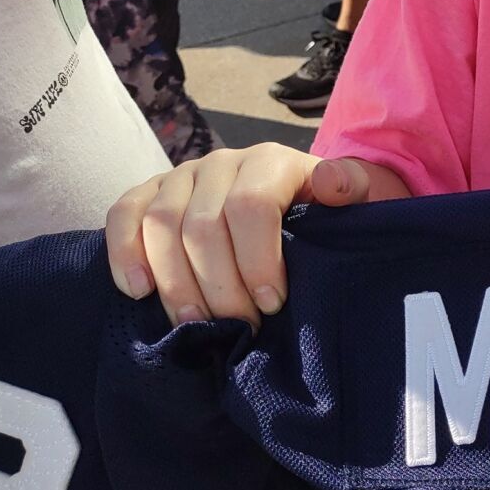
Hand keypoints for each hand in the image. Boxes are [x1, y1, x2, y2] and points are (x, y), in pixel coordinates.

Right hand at [106, 144, 407, 327]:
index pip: (251, 206)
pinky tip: (139, 292)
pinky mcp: (152, 193)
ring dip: (174, 283)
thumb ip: (356, 190)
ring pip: (160, 224)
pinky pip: (123, 213)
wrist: (308, 209)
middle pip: (202, 224)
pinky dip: (124, 252)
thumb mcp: (365, 202)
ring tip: (196, 325)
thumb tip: (332, 184)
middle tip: (238, 328)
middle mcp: (224, 162)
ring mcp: (184, 175)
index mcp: (274, 161)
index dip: (257, 261)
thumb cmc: (336, 217)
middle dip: (218, 286)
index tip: (272, 305)